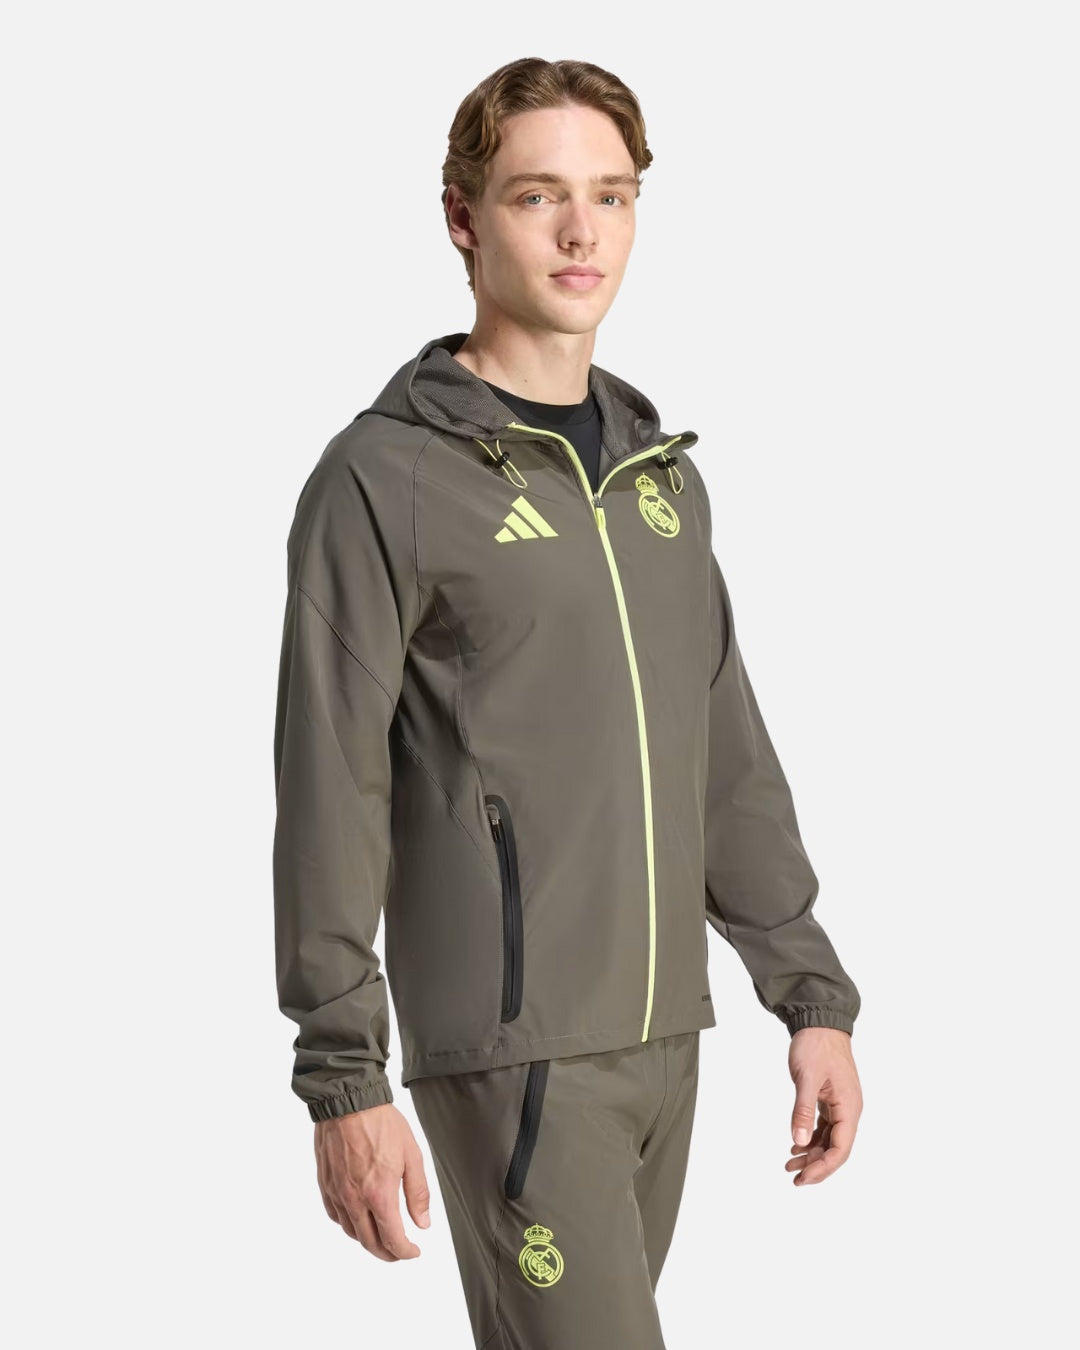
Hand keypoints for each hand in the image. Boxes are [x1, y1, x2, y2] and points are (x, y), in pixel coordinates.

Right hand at [314, 1102, 431, 1258]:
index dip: (405, 1252)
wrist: (349, 1101)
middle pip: (370, 1243)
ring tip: (381, 1236)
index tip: (414, 1252)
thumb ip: (418, 1193)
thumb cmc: (382, 1124)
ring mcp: (337, 1193)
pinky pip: (335, 1215)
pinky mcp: (325, 1184)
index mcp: (379, 1194)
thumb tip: (423, 1224)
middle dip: (387, 1254)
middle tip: (399, 1252)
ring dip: (368, 1241)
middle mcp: (355, 1200)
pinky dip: (348, 1224)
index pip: (392, 1239)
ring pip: (351, 1232)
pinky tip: (358, 1218)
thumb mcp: (411, 1155)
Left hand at [785, 1026, 862, 1185]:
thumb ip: (802, 1111)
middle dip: (816, 1165)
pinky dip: (811, 1138)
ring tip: (790, 1164)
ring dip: (811, 1153)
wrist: (819, 1021)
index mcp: (849, 1107)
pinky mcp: (831, 1099)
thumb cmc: (816, 1046)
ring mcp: (841, 1105)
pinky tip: (796, 1145)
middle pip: (836, 1148)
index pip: (840, 1149)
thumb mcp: (806, 1078)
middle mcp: (849, 1109)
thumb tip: (798, 1142)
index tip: (803, 1178)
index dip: (822, 1167)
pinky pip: (824, 1127)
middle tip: (794, 1177)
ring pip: (829, 1139)